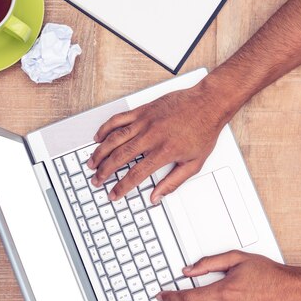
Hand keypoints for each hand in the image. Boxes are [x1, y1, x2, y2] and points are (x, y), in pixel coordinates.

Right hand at [87, 82, 229, 201]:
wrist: (208, 103)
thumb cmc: (203, 131)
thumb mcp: (194, 164)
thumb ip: (173, 182)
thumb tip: (157, 197)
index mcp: (164, 152)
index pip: (136, 174)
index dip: (121, 187)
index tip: (113, 194)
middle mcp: (151, 136)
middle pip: (120, 157)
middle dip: (104, 171)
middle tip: (96, 180)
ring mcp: (145, 121)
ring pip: (115, 138)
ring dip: (100, 152)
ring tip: (92, 162)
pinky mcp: (143, 110)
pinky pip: (119, 119)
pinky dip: (106, 128)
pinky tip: (98, 137)